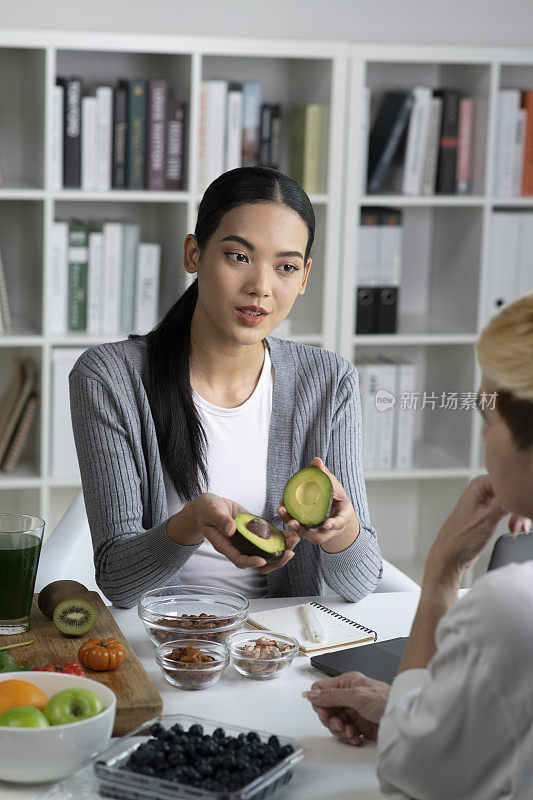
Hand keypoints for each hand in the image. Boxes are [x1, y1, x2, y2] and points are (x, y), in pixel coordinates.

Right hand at [188, 494, 297, 573]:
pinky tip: (291, 532)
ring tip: (295, 540)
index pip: (239, 559)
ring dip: (282, 549)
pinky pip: (269, 539)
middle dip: (275, 560)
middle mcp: (239, 547)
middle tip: (289, 552)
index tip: (263, 559)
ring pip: (267, 552)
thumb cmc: (206, 510)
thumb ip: (220, 520)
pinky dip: (280, 537)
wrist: (210, 506)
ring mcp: (248, 541)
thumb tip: (231, 529)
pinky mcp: (255, 532)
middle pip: (258, 562)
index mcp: (226, 545)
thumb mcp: (210, 511)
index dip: (251, 561)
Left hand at [277, 458, 358, 551]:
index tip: (328, 524)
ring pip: (304, 534)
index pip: (338, 523)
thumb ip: (325, 476)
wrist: (335, 513)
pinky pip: (296, 530)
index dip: (333, 524)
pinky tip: (281, 508)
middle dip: (304, 530)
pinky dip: (288, 520)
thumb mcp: (335, 487)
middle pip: (317, 535)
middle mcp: (328, 530)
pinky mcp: (306, 532)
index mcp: (341, 519)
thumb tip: (316, 460)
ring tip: (282, 511)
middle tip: (293, 522)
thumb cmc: (336, 499)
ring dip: (292, 525)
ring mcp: (317, 533)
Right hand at [303, 671, 389, 746]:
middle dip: (330, 719)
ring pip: (334, 722)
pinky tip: (355, 737)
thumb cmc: (387, 700)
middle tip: (339, 723)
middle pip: (326, 709)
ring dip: (340, 730)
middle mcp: (348, 696)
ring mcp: (353, 711)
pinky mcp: (358, 725)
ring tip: (350, 731)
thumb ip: (333, 696)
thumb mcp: (357, 696)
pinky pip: (344, 732)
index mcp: (346, 683)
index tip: (323, 711)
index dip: (319, 701)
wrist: (402, 719)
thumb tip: (312, 694)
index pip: (322, 690)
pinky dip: (347, 737)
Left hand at [423, 474, 529, 588]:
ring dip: (518, 515)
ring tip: (516, 528)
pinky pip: (508, 510)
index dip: (517, 493)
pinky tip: (514, 529)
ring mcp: (485, 502)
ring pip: (512, 501)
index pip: (507, 479)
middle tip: (521, 523)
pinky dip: (514, 519)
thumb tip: (517, 492)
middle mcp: (481, 491)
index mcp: (477, 486)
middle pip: (511, 490)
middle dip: (519, 507)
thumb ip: (504, 503)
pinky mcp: (489, 512)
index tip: (523, 507)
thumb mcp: (486, 519)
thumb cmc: (459, 539)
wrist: (450, 557)